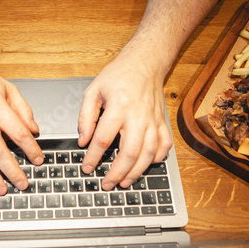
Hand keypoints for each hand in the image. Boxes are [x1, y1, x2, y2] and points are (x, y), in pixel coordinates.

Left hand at [78, 47, 172, 189]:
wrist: (145, 63)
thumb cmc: (118, 76)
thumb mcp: (93, 91)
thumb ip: (86, 117)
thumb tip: (84, 140)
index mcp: (119, 106)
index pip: (104, 139)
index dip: (93, 157)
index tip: (87, 167)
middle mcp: (138, 116)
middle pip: (128, 152)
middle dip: (116, 173)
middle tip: (106, 184)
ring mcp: (153, 121)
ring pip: (148, 154)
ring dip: (136, 172)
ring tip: (123, 182)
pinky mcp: (162, 123)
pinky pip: (164, 146)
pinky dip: (156, 159)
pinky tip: (145, 165)